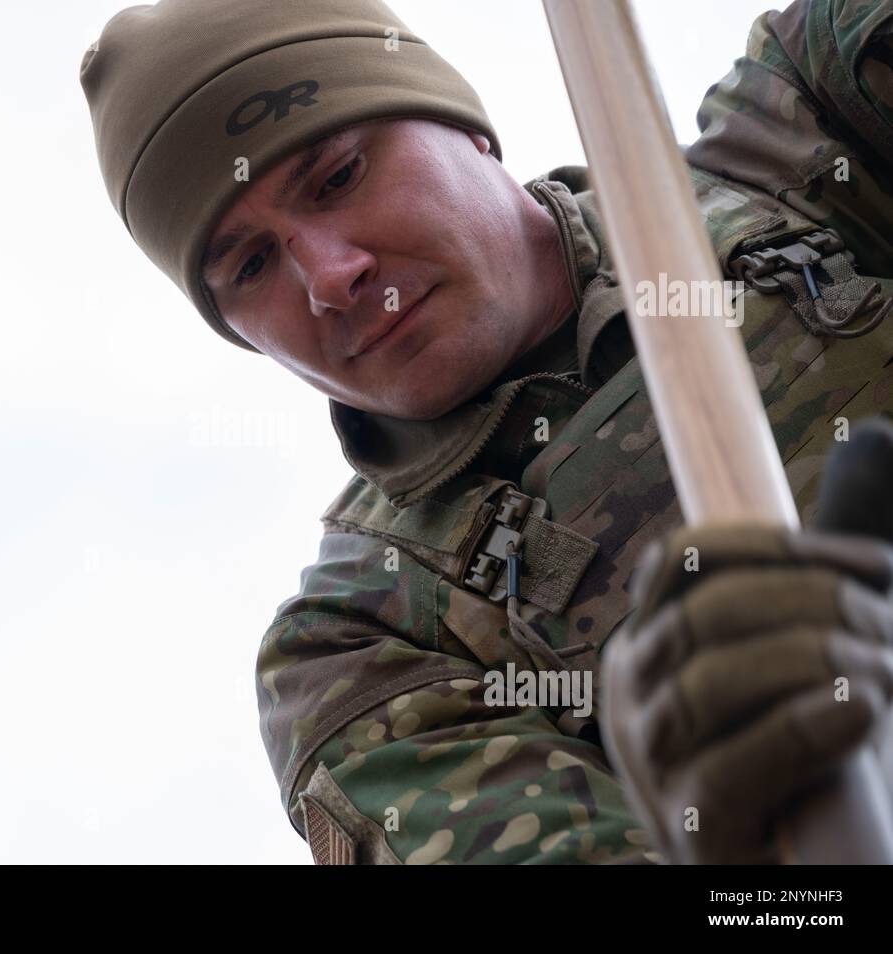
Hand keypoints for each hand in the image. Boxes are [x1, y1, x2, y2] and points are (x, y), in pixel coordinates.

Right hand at [599, 421, 892, 863]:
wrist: (767, 876)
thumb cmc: (788, 760)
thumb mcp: (779, 670)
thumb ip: (802, 592)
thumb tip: (873, 440)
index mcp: (646, 647)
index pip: (680, 562)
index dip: (768, 544)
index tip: (861, 561)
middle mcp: (631, 694)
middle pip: (703, 613)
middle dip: (805, 602)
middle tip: (885, 616)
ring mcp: (652, 761)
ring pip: (709, 679)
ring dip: (811, 660)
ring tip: (883, 671)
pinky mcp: (690, 828)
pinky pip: (730, 765)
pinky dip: (799, 728)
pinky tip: (858, 709)